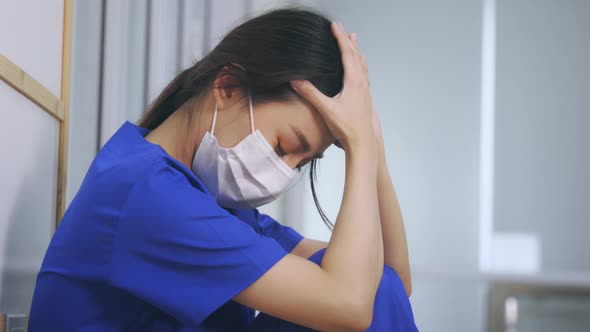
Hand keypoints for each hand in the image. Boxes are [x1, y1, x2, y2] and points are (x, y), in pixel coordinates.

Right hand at [290, 21, 374, 152]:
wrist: (363, 143)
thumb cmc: (347, 128)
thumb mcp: (326, 109)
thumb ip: (311, 93)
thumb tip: (296, 81)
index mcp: (354, 82)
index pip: (347, 54)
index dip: (340, 38)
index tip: (335, 26)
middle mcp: (362, 83)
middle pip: (356, 56)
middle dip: (348, 41)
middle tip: (342, 29)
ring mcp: (365, 91)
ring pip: (362, 65)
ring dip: (356, 51)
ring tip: (354, 42)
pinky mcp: (364, 98)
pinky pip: (363, 75)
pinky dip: (361, 65)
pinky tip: (360, 69)